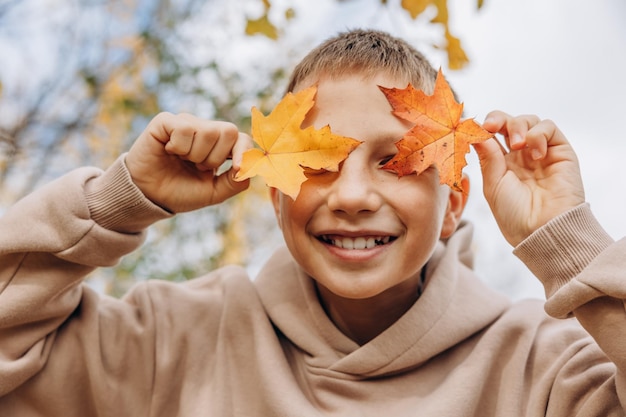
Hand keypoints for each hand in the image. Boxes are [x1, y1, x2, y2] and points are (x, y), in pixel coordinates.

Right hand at [125, 112, 251, 212]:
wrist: (150, 196)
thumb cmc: (180, 192)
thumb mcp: (213, 193)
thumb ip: (235, 182)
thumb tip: (246, 167)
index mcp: (219, 146)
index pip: (241, 138)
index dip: (242, 152)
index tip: (234, 168)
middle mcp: (205, 129)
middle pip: (228, 131)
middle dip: (214, 157)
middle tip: (197, 167)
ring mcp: (186, 123)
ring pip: (207, 131)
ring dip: (195, 155)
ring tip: (181, 160)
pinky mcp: (166, 121)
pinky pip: (183, 129)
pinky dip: (178, 147)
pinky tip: (169, 151)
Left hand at [472, 111, 584, 245]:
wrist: (542, 229)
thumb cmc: (514, 214)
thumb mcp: (493, 184)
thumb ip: (487, 156)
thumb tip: (473, 131)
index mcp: (501, 164)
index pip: (491, 135)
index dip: (483, 127)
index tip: (473, 128)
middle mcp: (521, 156)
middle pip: (509, 123)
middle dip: (498, 119)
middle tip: (492, 126)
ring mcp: (540, 152)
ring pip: (529, 121)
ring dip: (519, 126)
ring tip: (518, 145)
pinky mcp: (560, 151)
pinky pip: (549, 128)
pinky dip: (539, 133)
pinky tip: (535, 153)